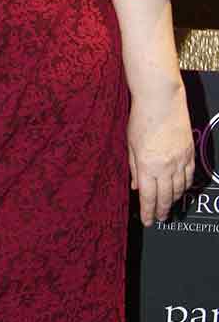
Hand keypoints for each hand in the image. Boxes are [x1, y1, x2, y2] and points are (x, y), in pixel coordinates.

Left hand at [126, 90, 194, 224]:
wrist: (162, 100)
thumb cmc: (141, 120)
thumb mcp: (130, 146)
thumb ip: (133, 168)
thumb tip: (135, 187)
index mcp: (146, 166)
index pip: (148, 197)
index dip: (148, 212)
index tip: (148, 221)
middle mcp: (165, 166)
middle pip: (165, 196)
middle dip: (161, 211)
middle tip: (160, 219)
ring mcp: (180, 160)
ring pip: (179, 188)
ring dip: (174, 200)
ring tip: (168, 208)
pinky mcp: (190, 152)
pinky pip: (189, 176)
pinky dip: (185, 186)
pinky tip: (181, 191)